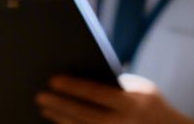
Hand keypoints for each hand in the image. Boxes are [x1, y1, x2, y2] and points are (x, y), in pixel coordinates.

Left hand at [36, 74, 193, 123]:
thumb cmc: (153, 105)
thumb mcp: (142, 89)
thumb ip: (116, 83)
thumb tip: (82, 75)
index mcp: (131, 104)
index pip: (96, 93)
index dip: (72, 87)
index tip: (52, 80)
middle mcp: (123, 123)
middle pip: (83, 114)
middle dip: (60, 104)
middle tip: (40, 95)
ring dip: (60, 118)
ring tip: (45, 107)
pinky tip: (58, 121)